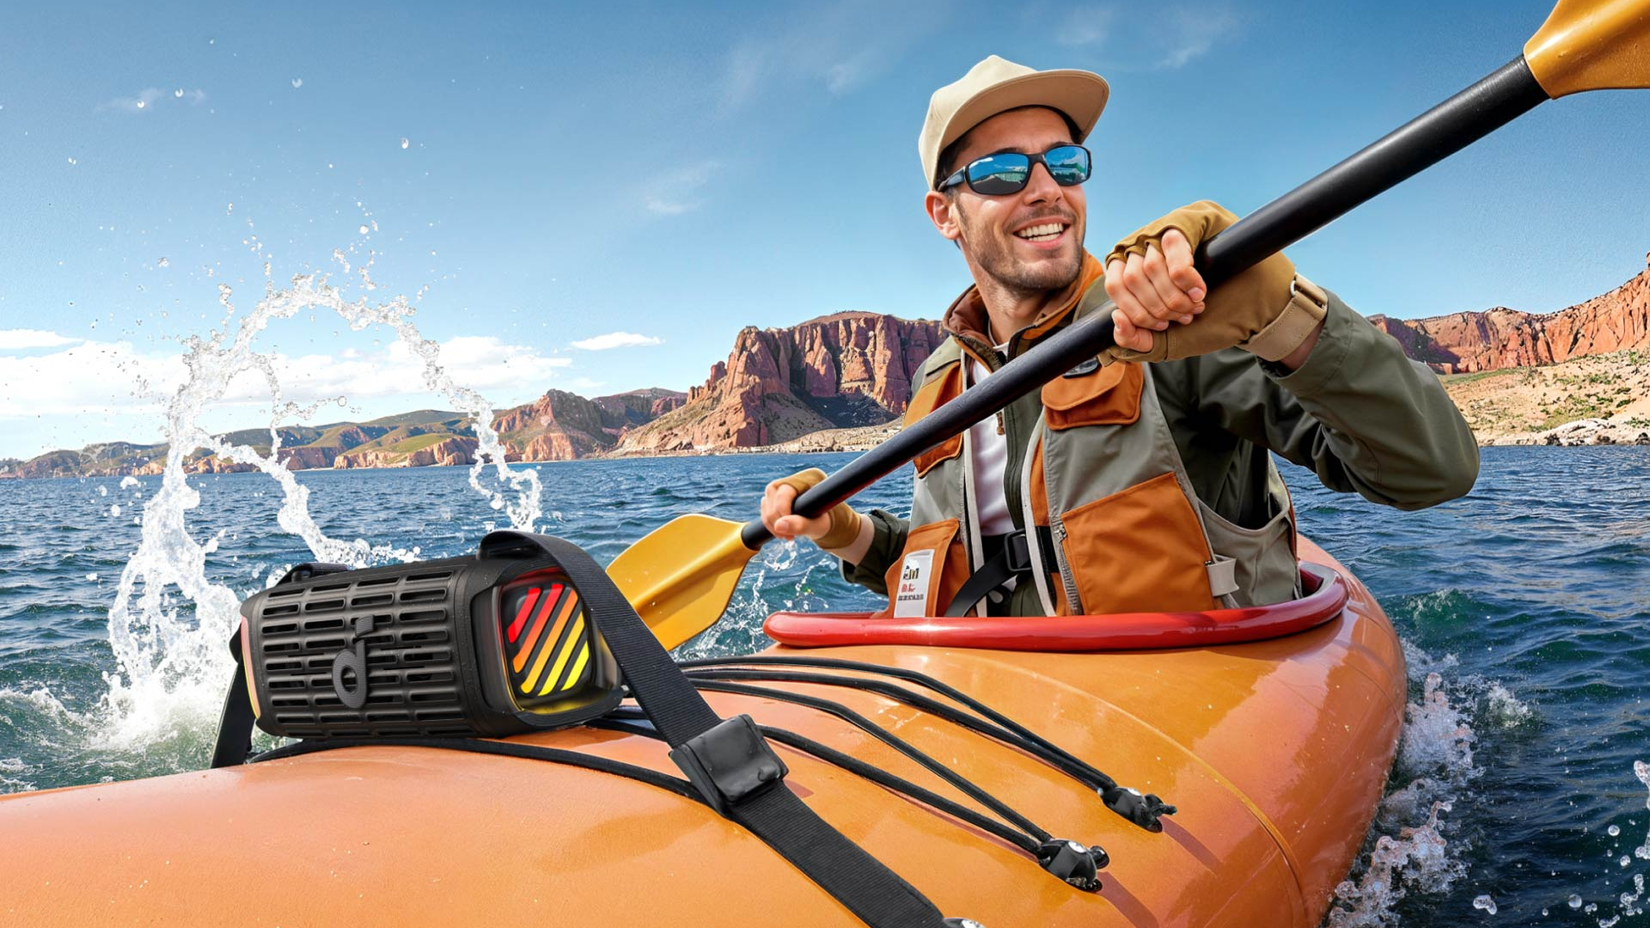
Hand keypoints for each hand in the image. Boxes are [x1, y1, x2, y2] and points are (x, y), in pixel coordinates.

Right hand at [760, 468, 863, 547]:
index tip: (789, 531)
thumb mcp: (817, 526)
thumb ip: (800, 526)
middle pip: (772, 495)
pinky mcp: (775, 497)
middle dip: (777, 520)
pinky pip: (765, 510)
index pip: (785, 491)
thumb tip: (779, 526)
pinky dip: (770, 524)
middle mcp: (792, 480)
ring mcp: (782, 487)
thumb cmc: (824, 522)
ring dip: (772, 524)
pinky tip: (782, 532)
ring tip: (788, 536)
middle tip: (789, 537)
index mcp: (807, 478)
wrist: (824, 524)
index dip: (782, 511)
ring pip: (766, 503)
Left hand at [1103, 228, 1205, 353]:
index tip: (1161, 326)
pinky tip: (1198, 293)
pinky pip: (1176, 258)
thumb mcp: (1157, 318)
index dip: (1136, 312)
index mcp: (1120, 263)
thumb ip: (1133, 332)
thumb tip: (1117, 319)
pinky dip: (1187, 282)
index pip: (1115, 287)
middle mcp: (1133, 244)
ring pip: (1152, 268)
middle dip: (1159, 307)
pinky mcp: (1178, 228)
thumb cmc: (1184, 296)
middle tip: (1183, 318)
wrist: (1227, 258)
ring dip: (1174, 297)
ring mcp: (1154, 232)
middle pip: (1133, 279)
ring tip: (1193, 307)